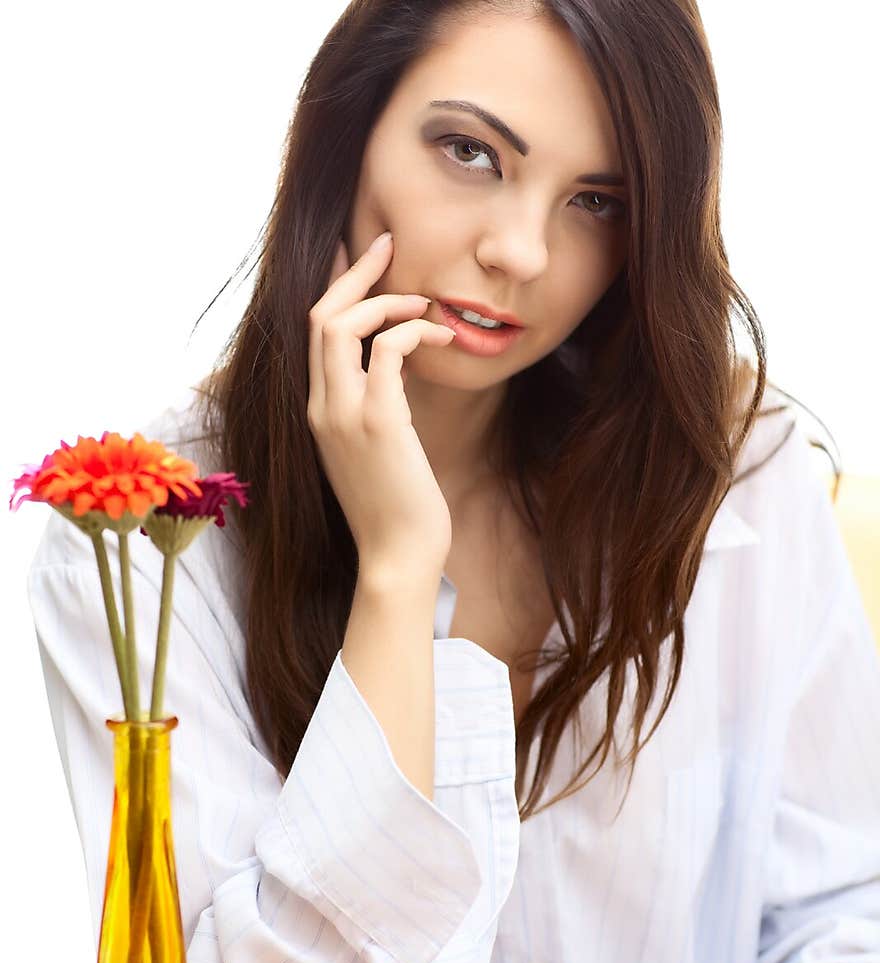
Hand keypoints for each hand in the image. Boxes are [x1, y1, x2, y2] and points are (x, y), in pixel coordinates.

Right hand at [307, 232, 456, 578]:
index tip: (359, 257)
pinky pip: (387, 349)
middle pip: (318, 316)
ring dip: (385, 298)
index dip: (335, 288)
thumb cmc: (396, 513)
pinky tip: (441, 336)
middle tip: (387, 242)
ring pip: (340, 324)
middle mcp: (321, 408)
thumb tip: (396, 379)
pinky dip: (413, 330)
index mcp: (318, 413)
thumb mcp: (375, 455)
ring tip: (424, 301)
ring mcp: (344, 415)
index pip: (313, 335)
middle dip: (354, 272)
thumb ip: (374, 413)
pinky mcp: (379, 422)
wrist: (397, 559)